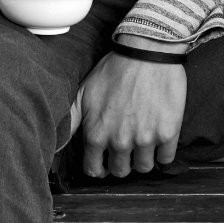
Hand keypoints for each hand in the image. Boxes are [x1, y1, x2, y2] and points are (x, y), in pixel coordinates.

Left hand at [76, 40, 186, 177]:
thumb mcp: (84, 92)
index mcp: (97, 135)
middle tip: (127, 145)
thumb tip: (55, 144)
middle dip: (122, 161)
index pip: (94, 170)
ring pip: (143, 168)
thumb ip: (71, 120)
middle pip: (120, 171)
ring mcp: (145, 140)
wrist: (148, 51)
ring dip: (143, 158)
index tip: (106, 160)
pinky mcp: (168, 133)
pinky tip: (160, 137)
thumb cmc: (116, 68)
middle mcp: (120, 142)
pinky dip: (163, 152)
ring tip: (144, 140)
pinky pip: (165, 159)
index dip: (99, 166)